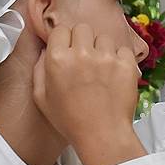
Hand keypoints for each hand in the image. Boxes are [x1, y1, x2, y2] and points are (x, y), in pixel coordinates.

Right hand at [32, 23, 146, 164]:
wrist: (102, 136)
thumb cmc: (71, 121)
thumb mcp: (41, 98)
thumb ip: (39, 69)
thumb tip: (45, 50)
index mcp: (57, 59)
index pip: (60, 29)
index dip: (64, 40)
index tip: (68, 50)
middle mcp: (81, 54)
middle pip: (82, 28)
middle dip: (83, 41)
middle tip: (85, 59)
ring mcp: (106, 57)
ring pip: (104, 37)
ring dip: (102, 49)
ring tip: (101, 69)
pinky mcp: (126, 64)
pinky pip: (123, 49)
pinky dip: (120, 58)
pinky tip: (114, 74)